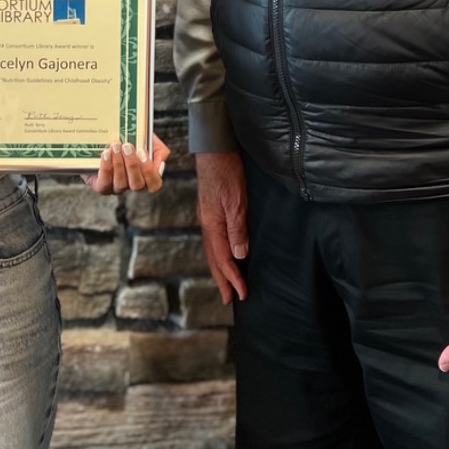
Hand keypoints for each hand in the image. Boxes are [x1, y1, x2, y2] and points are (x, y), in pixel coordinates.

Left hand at [84, 135, 168, 194]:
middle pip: (137, 185)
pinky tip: (106, 154)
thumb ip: (159, 150)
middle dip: (132, 165)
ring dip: (118, 164)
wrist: (106, 136)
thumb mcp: (148, 140)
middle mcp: (132, 185)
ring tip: (115, 146)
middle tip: (127, 146)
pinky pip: (104, 184)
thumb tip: (159, 162)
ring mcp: (116, 188)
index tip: (142, 152)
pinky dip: (106, 168)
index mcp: (146, 177)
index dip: (149, 171)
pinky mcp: (101, 186)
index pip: (154, 184)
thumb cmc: (131, 140)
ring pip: (121, 184)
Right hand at [195, 150, 248, 303]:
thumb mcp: (236, 200)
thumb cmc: (226, 172)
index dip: (232, 278)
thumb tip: (239, 254)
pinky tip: (225, 255)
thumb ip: (237, 227)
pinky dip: (218, 254)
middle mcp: (207, 224)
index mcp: (212, 225)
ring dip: (220, 269)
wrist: (214, 149)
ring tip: (226, 284)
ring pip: (212, 250)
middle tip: (230, 299)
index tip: (242, 294)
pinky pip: (214, 240)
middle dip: (222, 280)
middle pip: (213, 259)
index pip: (223, 259)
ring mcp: (208, 217)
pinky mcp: (211, 211)